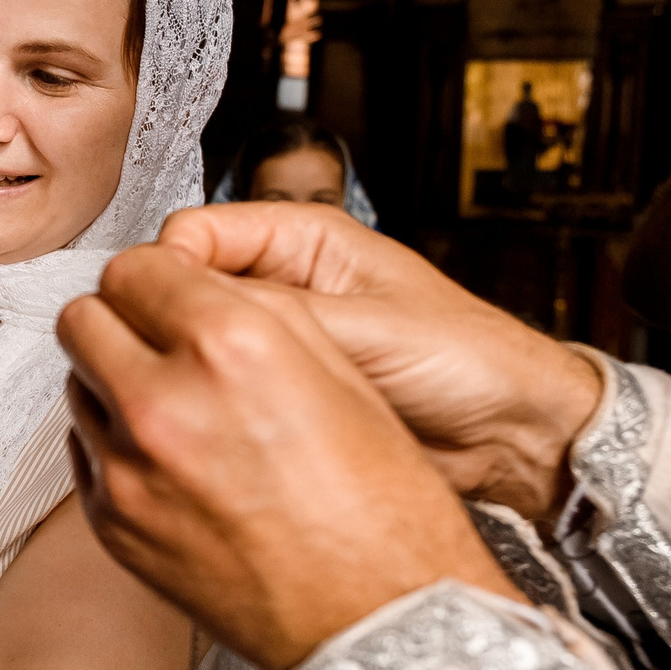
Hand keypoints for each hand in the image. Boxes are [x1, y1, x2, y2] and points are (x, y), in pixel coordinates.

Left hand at [59, 243, 516, 669]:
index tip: (169, 289)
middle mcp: (164, 401)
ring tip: (172, 403)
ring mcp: (128, 469)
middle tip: (158, 336)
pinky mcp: (112, 524)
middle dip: (120, 319)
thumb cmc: (382, 509)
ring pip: (77, 384)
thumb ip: (260, 315)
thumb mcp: (342, 375)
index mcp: (229, 346)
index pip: (134, 268)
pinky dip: (115, 441)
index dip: (157, 276)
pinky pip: (84, 451)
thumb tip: (207, 289)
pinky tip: (168, 456)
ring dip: (114, 380)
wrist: (378, 624)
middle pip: (84, 318)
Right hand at [153, 203, 603, 518]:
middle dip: (172, 325)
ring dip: (192, 371)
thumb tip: (191, 307)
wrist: (514, 436)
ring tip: (195, 398)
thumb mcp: (368, 325)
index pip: (195, 234)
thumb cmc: (471, 360)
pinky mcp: (282, 396)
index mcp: (303, 241)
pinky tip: (215, 426)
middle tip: (168, 364)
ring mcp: (281, 343)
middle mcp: (284, 286)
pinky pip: (225, 394)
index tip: (156, 313)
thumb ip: (277, 313)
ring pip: (198, 347)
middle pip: (187, 291)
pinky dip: (213, 408)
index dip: (166, 271)